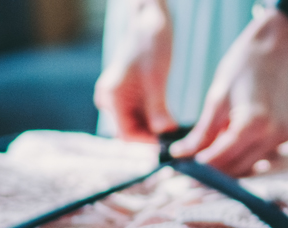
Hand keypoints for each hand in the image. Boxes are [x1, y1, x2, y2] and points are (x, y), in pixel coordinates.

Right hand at [94, 0, 176, 141]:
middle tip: (176, 140)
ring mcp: (119, 96)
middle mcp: (110, 99)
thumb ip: (158, 109)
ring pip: (138, 123)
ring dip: (155, 128)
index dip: (146, 143)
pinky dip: (156, 118)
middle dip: (152, 136)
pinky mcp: (130, 94)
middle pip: (131, 130)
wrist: (150, 22)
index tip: (168, 145)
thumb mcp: (156, 80)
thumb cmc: (151, 45)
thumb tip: (163, 133)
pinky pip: (141, 114)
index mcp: (111, 96)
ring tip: (176, 129)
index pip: (126, 134)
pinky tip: (172, 119)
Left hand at [168, 9, 287, 175]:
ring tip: (205, 159)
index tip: (182, 170)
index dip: (201, 167)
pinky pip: (260, 155)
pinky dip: (242, 156)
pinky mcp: (287, 136)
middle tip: (189, 171)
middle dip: (213, 172)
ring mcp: (284, 137)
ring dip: (228, 166)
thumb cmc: (242, 67)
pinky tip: (227, 147)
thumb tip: (180, 155)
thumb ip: (201, 132)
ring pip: (250, 165)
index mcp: (254, 122)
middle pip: (238, 167)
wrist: (273, 50)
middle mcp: (273, 134)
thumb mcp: (216, 98)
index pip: (223, 157)